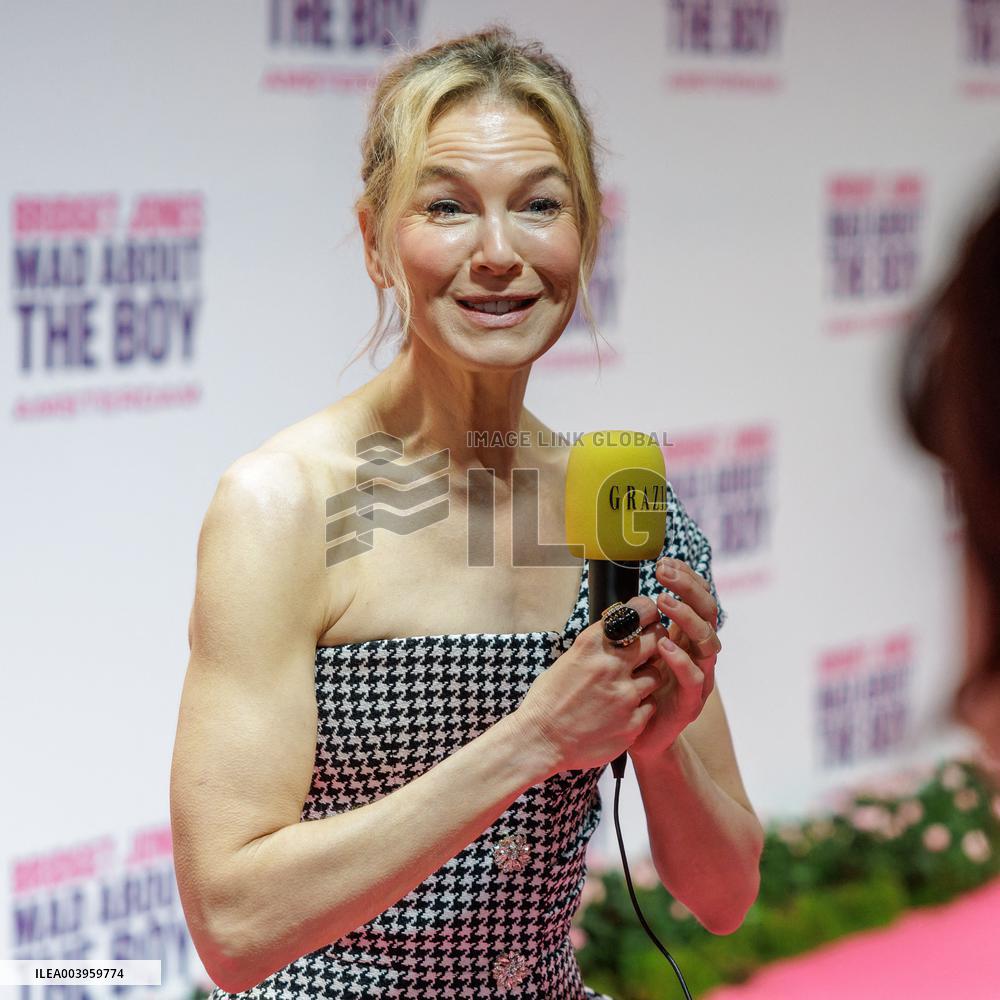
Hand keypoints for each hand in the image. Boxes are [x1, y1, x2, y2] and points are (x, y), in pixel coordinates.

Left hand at [626, 556, 721, 763]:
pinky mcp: (691, 702)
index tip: (666, 561)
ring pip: (706, 640)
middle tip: (665, 572)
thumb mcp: (638, 649)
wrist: (638, 735)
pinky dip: (680, 659)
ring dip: (685, 617)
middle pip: (708, 612)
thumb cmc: (636, 687)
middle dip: (688, 588)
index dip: (686, 578)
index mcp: (687, 636)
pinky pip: (694, 676)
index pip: (697, 598)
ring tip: (664, 602)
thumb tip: (627, 594)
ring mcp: (699, 676)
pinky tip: (664, 645)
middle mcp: (698, 652)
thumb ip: (640, 625)